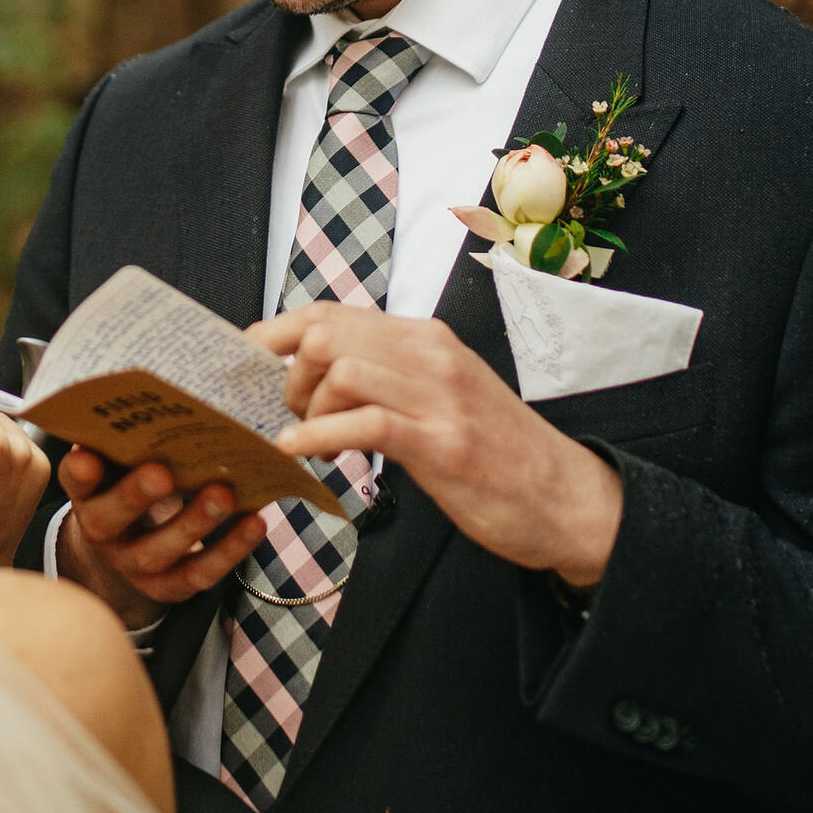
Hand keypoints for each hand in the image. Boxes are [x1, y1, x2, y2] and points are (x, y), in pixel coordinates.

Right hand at [56, 450, 264, 625]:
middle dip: (135, 495)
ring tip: (224, 494)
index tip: (89, 457)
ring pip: (157, 551)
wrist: (135, 542)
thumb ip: (135, 438)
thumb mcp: (129, 460)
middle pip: (109, 520)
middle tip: (162, 472)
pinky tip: (255, 521)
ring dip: (193, 523)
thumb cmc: (138, 480)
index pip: (76, 481)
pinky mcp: (169, 587)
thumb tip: (168, 402)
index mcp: (88, 492)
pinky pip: (199, 574)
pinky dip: (230, 549)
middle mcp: (103, 532)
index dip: (80, 472)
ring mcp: (134, 565)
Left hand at [258, 304, 623, 591]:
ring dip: (305, 409)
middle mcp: (431, 354)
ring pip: (340, 368)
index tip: (245, 369)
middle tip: (290, 417)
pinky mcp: (443, 442)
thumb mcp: (439, 398)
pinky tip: (299, 452)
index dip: (274, 336)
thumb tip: (316, 378)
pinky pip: (365, 422)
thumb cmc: (496, 454)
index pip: (330, 313)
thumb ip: (386, 378)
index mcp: (425, 339)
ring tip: (309, 441)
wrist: (566, 498)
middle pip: (324, 333)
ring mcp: (439, 396)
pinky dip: (320, 435)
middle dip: (287, 377)